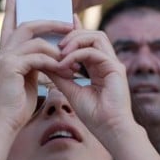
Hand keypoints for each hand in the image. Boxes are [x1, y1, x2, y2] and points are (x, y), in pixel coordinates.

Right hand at [0, 0, 75, 131]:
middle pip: (27, 26)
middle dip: (50, 23)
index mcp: (4, 55)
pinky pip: (38, 57)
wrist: (4, 125)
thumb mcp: (27, 80)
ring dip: (58, 50)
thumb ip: (33, 64)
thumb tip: (47, 55)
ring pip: (36, 42)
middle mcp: (2, 53)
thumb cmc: (17, 107)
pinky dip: (53, 62)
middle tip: (69, 24)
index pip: (10, 26)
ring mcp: (4, 59)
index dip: (13, 10)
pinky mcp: (11, 67)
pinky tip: (65, 70)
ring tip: (73, 59)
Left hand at [51, 29, 135, 149]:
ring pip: (96, 37)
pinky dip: (76, 55)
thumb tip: (43, 62)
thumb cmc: (94, 115)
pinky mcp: (115, 68)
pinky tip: (65, 64)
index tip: (58, 29)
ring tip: (60, 52)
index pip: (88, 42)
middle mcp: (108, 62)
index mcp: (100, 67)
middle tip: (56, 46)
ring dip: (75, 41)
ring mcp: (113, 64)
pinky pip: (93, 52)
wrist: (109, 130)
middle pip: (93, 34)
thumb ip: (59, 75)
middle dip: (73, 35)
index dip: (75, 32)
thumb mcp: (70, 90)